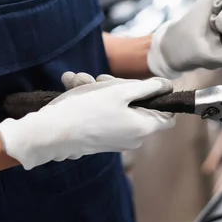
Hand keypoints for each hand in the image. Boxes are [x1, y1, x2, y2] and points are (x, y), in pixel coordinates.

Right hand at [0, 73, 175, 169]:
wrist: (53, 132)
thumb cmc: (86, 110)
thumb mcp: (119, 92)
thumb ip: (146, 88)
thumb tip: (166, 86)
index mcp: (143, 128)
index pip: (168, 116)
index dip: (161, 99)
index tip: (146, 86)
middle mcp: (134, 139)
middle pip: (141, 108)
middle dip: (125, 90)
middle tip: (105, 80)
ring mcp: (118, 142)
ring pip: (122, 110)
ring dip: (108, 94)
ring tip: (88, 84)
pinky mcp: (102, 141)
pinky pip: (108, 118)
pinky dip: (99, 104)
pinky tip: (82, 94)